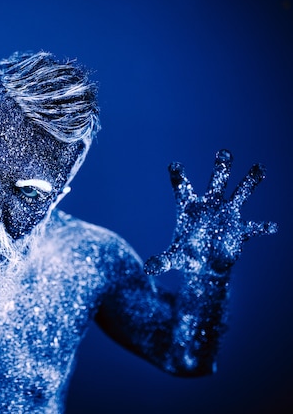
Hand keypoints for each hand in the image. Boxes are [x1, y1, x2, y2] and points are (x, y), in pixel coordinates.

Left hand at [144, 149, 276, 274]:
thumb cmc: (186, 257)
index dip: (178, 176)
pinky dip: (262, 227)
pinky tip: (271, 226)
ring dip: (250, 181)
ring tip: (259, 167)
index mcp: (189, 208)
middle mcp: (210, 206)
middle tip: (225, 152)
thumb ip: (162, 261)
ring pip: (240, 193)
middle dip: (221, 167)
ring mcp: (226, 215)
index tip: (174, 164)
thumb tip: (149, 268)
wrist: (205, 267)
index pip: (182, 188)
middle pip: (216, 182)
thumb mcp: (173, 259)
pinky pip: (253, 227)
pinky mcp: (239, 230)